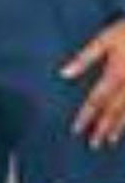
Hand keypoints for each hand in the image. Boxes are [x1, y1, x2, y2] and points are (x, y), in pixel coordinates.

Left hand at [63, 20, 124, 148]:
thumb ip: (86, 57)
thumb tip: (63, 73)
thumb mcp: (106, 38)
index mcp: (116, 74)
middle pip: (114, 110)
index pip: (97, 100)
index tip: (77, 130)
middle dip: (103, 127)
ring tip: (111, 140)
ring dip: (120, 127)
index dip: (86, 116)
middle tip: (94, 144)